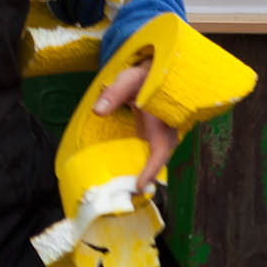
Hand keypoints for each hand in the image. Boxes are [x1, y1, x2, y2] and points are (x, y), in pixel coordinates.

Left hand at [93, 57, 180, 191]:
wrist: (160, 69)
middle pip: (161, 160)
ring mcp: (165, 134)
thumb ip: (113, 94)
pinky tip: (128, 177)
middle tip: (128, 197)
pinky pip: (154, 154)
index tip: (139, 185)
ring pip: (159, 159)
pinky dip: (144, 166)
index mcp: (163, 120)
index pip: (161, 150)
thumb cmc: (144, 75)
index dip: (152, 169)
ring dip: (145, 174)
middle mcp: (168, 131)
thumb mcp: (128, 80)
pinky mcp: (158, 135)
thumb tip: (97, 111)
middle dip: (148, 179)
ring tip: (126, 193)